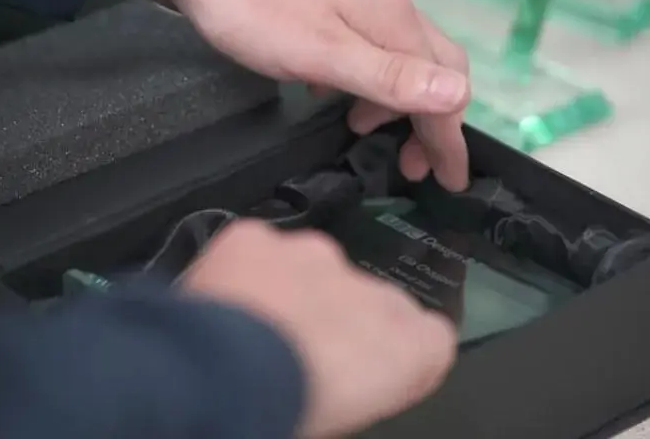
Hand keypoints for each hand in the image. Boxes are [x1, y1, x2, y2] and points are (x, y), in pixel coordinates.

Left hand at [109, 0, 470, 190]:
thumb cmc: (255, 10)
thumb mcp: (322, 53)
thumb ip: (389, 77)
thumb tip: (460, 97)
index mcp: (394, 24)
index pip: (444, 89)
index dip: (450, 139)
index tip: (452, 182)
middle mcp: (386, 10)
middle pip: (432, 70)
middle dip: (431, 122)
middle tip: (411, 167)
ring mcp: (355, 3)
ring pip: (398, 60)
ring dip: (394, 103)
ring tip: (363, 134)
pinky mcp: (326, 4)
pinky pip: (364, 51)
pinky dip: (362, 84)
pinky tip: (330, 97)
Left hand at [182, 220, 455, 437]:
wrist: (221, 378)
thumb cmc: (290, 411)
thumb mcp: (348, 410)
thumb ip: (364, 378)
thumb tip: (346, 371)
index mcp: (405, 344)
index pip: (428, 334)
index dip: (393, 349)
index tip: (362, 368)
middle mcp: (369, 289)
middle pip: (363, 296)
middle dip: (335, 315)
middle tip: (296, 350)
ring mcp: (313, 254)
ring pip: (309, 267)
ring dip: (290, 289)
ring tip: (252, 327)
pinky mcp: (259, 237)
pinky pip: (256, 249)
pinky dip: (243, 268)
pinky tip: (222, 299)